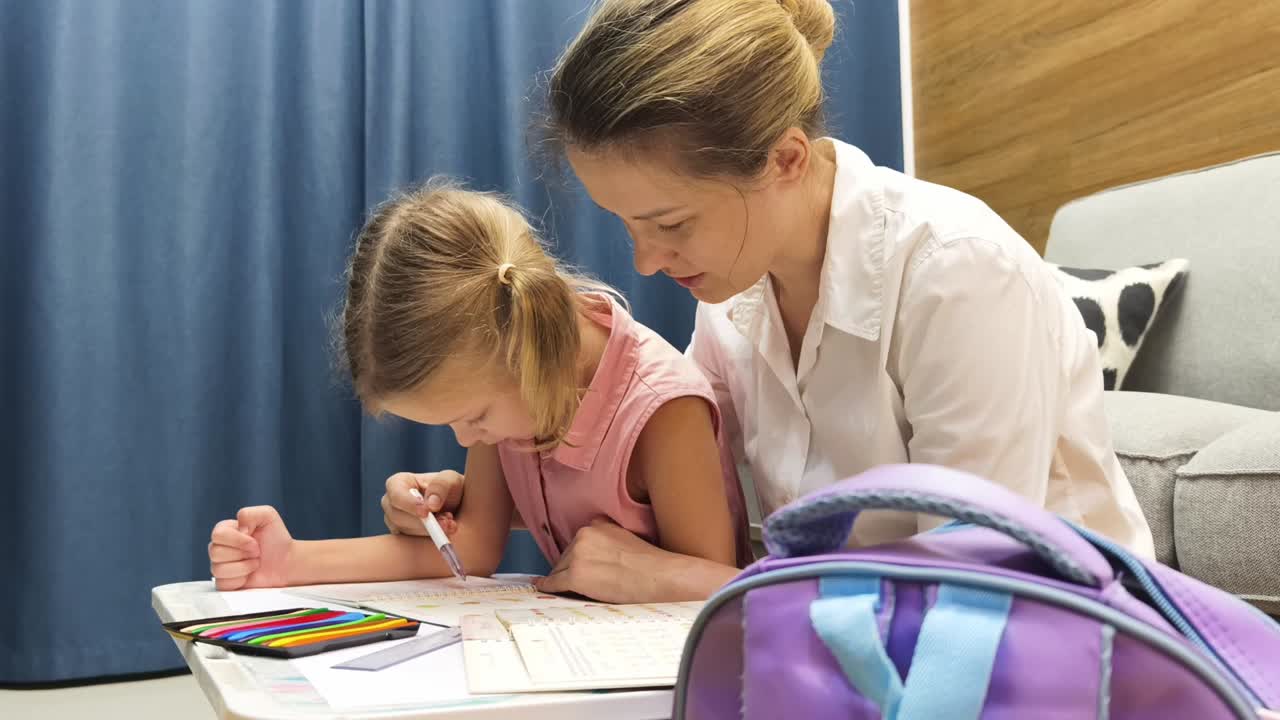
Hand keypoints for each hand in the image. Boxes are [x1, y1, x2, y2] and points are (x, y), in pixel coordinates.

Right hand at [208, 506, 293, 590]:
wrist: (286, 561)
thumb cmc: (276, 539)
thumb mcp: (267, 516)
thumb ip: (249, 514)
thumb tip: (239, 529)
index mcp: (225, 531)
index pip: (218, 535)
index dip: (238, 540)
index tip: (255, 542)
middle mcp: (218, 548)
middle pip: (215, 553)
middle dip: (243, 554)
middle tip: (257, 553)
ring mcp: (220, 566)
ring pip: (218, 569)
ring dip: (243, 567)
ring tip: (255, 563)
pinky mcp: (225, 583)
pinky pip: (223, 584)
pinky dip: (240, 580)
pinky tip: (249, 575)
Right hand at [381, 471, 464, 535]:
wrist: (454, 504)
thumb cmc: (448, 487)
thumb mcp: (450, 479)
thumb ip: (441, 486)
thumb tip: (431, 505)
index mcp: (397, 483)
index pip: (396, 495)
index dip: (409, 505)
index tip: (426, 512)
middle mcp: (390, 503)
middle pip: (397, 517)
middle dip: (423, 523)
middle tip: (446, 522)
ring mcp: (394, 522)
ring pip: (406, 531)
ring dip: (429, 531)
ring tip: (449, 523)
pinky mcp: (402, 536)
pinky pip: (411, 542)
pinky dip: (430, 538)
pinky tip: (445, 531)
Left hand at [533, 519, 665, 603]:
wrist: (657, 576)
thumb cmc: (648, 562)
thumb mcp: (625, 536)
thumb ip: (606, 536)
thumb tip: (595, 552)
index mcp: (596, 525)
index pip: (579, 542)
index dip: (580, 555)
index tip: (582, 563)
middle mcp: (583, 536)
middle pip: (566, 555)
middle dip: (571, 567)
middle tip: (585, 581)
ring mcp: (577, 556)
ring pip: (560, 569)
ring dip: (563, 578)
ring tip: (571, 588)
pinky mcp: (575, 576)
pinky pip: (555, 582)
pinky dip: (547, 586)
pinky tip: (542, 586)